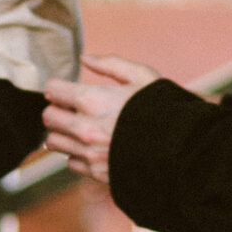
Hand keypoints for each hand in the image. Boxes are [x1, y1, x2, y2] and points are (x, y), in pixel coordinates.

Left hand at [44, 56, 159, 183]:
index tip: (66, 90)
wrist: (184, 150)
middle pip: (48, 118)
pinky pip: (71, 163)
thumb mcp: (142, 76)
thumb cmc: (165, 109)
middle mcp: (85, 128)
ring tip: (80, 129)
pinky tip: (92, 147)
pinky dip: (76, 155)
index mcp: (93, 100)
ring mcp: (89, 153)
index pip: (52, 91)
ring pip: (54, 142)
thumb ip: (110, 64)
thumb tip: (84, 58)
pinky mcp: (96, 173)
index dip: (58, 88)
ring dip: (63, 134)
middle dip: (56, 111)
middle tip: (71, 110)